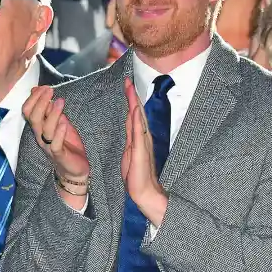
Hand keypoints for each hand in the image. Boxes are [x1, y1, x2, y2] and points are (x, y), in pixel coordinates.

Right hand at [22, 86, 89, 181]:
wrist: (75, 169)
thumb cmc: (68, 144)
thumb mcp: (61, 123)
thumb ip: (51, 110)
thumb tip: (39, 90)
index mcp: (39, 128)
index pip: (28, 112)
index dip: (34, 99)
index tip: (44, 87)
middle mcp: (40, 137)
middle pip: (33, 118)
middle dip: (40, 102)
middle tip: (49, 90)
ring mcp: (48, 146)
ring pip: (45, 129)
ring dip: (52, 114)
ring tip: (60, 102)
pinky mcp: (59, 154)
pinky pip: (55, 144)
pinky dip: (59, 132)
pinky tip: (64, 122)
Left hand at [121, 78, 167, 225]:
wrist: (144, 192)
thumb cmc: (137, 176)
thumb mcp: (130, 154)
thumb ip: (131, 140)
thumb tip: (130, 129)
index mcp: (138, 139)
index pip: (133, 116)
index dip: (130, 101)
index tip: (126, 86)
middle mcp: (142, 138)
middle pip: (136, 113)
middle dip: (132, 96)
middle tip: (128, 80)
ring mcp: (142, 143)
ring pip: (138, 118)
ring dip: (134, 103)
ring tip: (130, 88)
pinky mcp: (141, 151)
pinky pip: (138, 132)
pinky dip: (136, 120)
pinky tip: (135, 109)